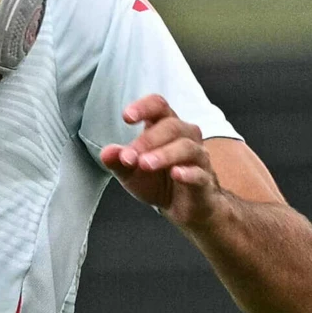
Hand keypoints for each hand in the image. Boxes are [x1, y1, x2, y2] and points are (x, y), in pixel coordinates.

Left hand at [100, 94, 223, 227]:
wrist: (182, 207)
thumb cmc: (156, 180)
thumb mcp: (129, 172)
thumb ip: (118, 161)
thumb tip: (106, 153)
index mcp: (164, 127)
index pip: (158, 105)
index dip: (144, 107)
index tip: (127, 117)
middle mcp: (185, 136)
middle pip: (171, 126)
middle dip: (147, 140)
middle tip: (128, 157)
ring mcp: (198, 157)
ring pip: (186, 147)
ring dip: (163, 154)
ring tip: (144, 164)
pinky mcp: (205, 180)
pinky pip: (200, 172)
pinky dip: (188, 172)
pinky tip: (175, 174)